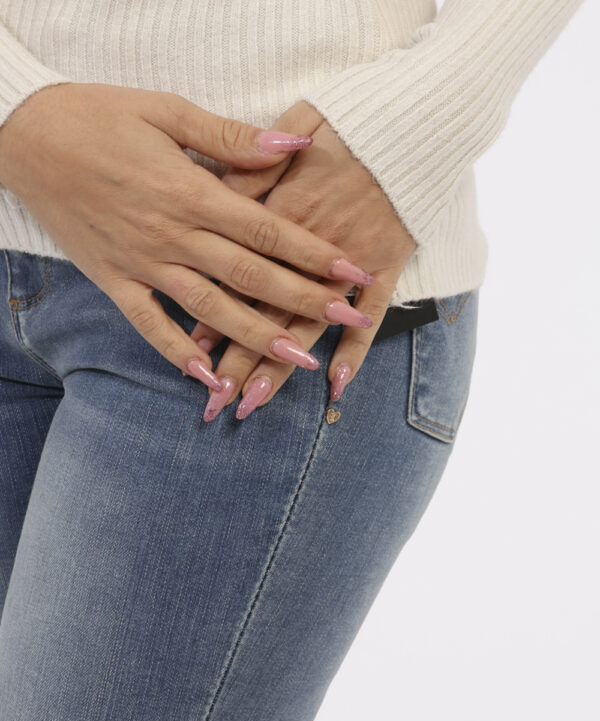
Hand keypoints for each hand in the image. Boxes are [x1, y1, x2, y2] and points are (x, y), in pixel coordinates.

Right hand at [0, 83, 373, 388]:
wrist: (22, 136)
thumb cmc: (96, 116)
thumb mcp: (165, 109)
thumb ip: (232, 137)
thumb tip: (295, 145)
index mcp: (191, 193)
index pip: (267, 231)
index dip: (314, 254)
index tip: (352, 274)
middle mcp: (172, 235)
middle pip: (250, 276)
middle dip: (303, 301)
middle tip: (347, 322)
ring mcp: (142, 264)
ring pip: (210, 309)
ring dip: (256, 336)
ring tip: (297, 360)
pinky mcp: (112, 281)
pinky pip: (149, 325)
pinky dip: (177, 353)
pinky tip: (207, 376)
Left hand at [189, 101, 416, 419]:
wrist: (415, 122)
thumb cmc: (348, 121)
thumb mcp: (290, 130)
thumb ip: (248, 168)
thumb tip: (210, 198)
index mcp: (281, 217)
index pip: (239, 278)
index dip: (215, 317)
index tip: (194, 356)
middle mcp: (311, 252)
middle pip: (268, 314)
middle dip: (240, 360)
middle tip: (216, 402)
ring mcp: (352, 266)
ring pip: (309, 326)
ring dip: (281, 368)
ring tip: (254, 403)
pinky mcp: (386, 269)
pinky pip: (371, 317)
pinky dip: (355, 350)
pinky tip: (335, 386)